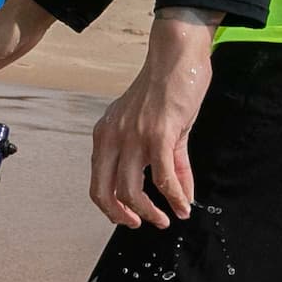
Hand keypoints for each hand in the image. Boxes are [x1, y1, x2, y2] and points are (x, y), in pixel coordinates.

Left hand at [88, 12, 216, 228]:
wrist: (176, 58)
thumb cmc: (166, 90)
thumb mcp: (158, 129)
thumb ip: (167, 163)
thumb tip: (180, 197)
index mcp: (105, 135)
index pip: (97, 182)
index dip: (109, 207)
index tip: (127, 218)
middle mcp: (113, 137)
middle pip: (105, 192)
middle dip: (123, 215)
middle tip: (142, 223)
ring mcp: (133, 137)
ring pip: (131, 190)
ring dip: (150, 212)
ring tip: (166, 218)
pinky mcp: (159, 134)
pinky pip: (163, 176)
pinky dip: (175, 197)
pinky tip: (184, 204)